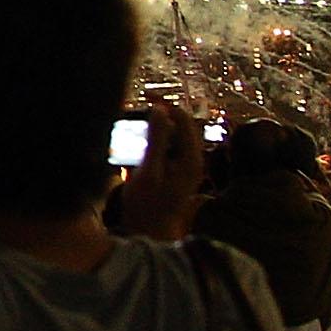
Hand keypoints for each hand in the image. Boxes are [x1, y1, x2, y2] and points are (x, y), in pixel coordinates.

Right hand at [118, 107, 203, 240]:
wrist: (150, 230)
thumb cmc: (147, 203)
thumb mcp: (149, 168)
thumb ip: (156, 138)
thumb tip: (160, 109)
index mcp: (191, 158)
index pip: (183, 118)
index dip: (165, 107)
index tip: (144, 100)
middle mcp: (194, 160)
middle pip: (180, 126)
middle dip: (160, 119)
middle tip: (136, 119)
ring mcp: (187, 166)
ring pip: (174, 136)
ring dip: (156, 132)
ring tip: (136, 137)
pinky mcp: (178, 171)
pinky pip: (170, 148)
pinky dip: (156, 144)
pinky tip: (141, 152)